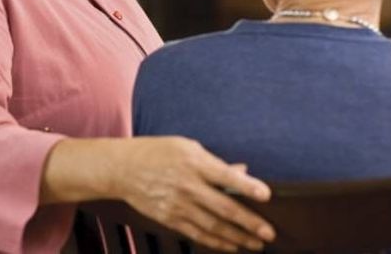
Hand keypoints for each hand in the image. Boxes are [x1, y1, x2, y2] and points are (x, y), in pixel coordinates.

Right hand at [112, 136, 274, 251]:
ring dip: (237, 237)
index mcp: (193, 162)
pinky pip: (197, 234)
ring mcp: (178, 204)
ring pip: (213, 226)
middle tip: (269, 233)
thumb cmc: (157, 152)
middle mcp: (187, 185)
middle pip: (223, 207)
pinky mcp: (169, 218)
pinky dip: (216, 242)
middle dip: (249, 222)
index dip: (247, 186)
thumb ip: (214, 162)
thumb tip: (241, 171)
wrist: (122, 169)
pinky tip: (231, 247)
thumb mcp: (186, 147)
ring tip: (255, 244)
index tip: (267, 195)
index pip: (225, 176)